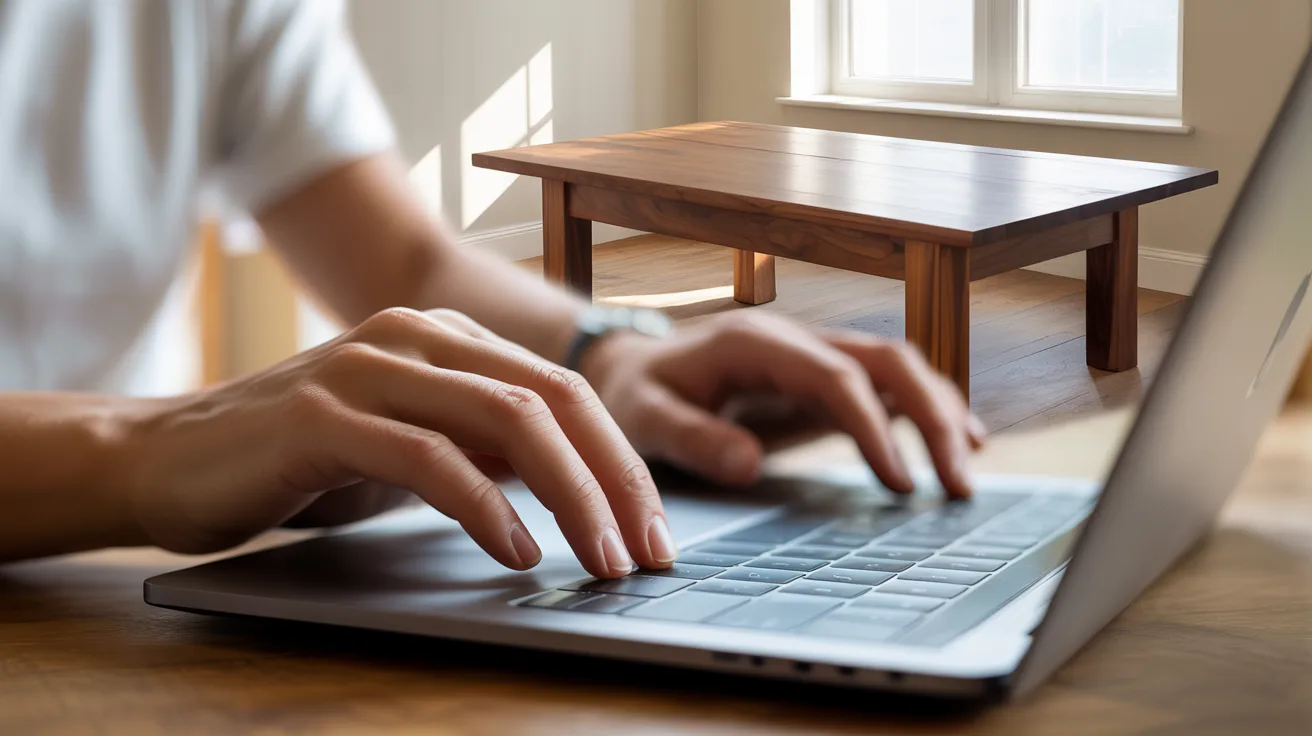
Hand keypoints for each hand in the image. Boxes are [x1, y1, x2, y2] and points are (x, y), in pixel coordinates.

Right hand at [124, 308, 671, 578]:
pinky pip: (429, 457)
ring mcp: (367, 367)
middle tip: (648, 550)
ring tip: (601, 558)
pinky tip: (517, 551)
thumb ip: (481, 445)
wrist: (166, 457)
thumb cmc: (297, 459)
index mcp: (445, 337)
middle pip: (552, 400)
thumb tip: (570, 480)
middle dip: (614, 480)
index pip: (564, 391)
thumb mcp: (409, 444)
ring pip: (506, 420)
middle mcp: (415, 335)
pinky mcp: (321, 414)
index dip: (620, 460)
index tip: (654, 528)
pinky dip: (485, 506)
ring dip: (570, 496)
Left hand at [583, 311, 984, 497]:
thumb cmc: (634, 392)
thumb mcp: (645, 417)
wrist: (626, 366)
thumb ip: (693, 437)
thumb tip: (750, 465)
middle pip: (884, 361)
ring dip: (938, 412)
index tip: (899, 481)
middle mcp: (794, 339)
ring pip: (895, 368)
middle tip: (957, 482)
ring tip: (967, 470)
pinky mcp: (818, 379)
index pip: (835, 376)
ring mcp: (811, 355)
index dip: (874, 426)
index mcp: (756, 342)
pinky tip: (956, 443)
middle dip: (931, 416)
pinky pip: (883, 387)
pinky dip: (922, 411)